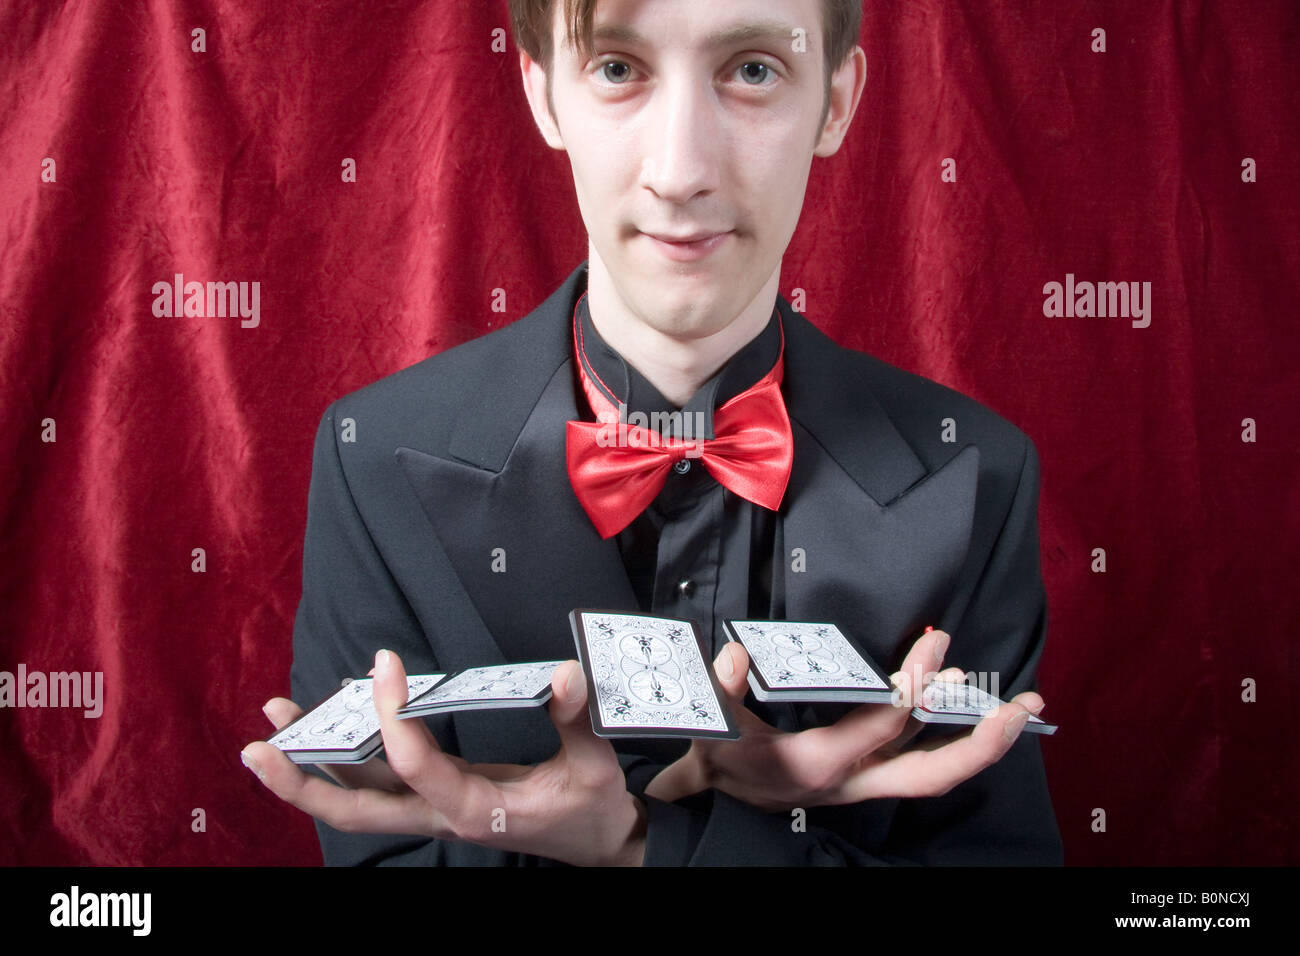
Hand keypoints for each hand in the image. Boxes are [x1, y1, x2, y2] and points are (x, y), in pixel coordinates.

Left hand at [241, 650, 646, 866]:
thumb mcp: (594, 766)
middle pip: (355, 811)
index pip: (416, 769)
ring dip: (309, 768)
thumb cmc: (592, 808)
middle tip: (258, 744)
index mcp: (477, 811)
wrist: (597, 843)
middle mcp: (442, 817)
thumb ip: (574, 720)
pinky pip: (378, 785)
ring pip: (357, 800)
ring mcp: (434, 812)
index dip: (393, 717)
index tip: (385, 661)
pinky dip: (343, 759)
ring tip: (271, 722)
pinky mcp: (436, 800)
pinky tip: (326, 726)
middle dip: (302, 782)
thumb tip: (565, 675)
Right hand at [644, 628, 1044, 810]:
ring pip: (935, 770)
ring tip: (1021, 707)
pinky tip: (975, 709)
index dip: (910, 693)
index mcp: (819, 764)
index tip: (933, 653)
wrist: (718, 797)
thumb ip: (723, 688)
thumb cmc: (721, 758)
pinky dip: (954, 738)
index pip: (879, 730)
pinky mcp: (868, 775)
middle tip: (1022, 707)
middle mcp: (853, 779)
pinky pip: (922, 760)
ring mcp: (865, 781)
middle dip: (981, 742)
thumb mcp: (714, 725)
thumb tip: (736, 655)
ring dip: (980, 741)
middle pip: (932, 773)